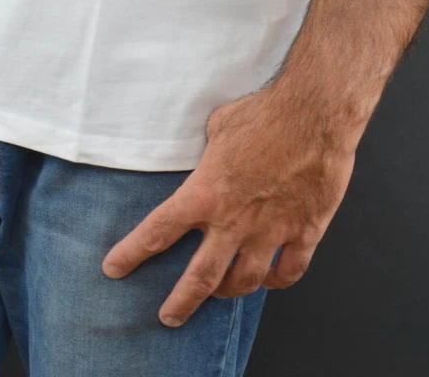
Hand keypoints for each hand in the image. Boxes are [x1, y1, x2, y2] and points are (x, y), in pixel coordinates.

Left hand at [101, 80, 355, 326]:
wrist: (314, 112)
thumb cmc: (265, 111)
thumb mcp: (219, 126)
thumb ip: (209, 152)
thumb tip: (208, 155)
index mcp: (206, 193)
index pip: (158, 231)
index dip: (131, 253)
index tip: (114, 268)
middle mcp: (234, 220)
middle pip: (199, 277)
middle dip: (180, 302)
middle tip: (168, 316)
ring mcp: (271, 230)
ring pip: (245, 282)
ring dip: (228, 293)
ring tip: (221, 294)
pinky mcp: (304, 230)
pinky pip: (289, 271)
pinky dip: (277, 281)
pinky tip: (270, 279)